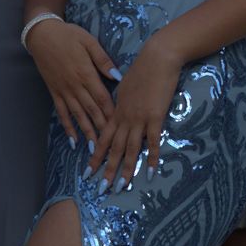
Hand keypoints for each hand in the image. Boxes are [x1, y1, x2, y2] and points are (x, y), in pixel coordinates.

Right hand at [26, 18, 117, 144]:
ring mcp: (63, 90)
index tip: (121, 126)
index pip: (102, 97)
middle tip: (112, 144)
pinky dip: (67, 127)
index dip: (111, 113)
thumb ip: (103, 60)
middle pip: (91, 110)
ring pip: (77, 115)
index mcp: (86, 73)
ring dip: (86, 132)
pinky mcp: (54, 92)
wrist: (42, 35)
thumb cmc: (69, 35)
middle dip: (102, 128)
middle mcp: (75, 85)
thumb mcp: (89, 42)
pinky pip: (62, 112)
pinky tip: (73, 139)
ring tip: (94, 148)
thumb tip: (118, 77)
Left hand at [90, 37, 183, 191]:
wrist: (157, 57)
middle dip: (107, 170)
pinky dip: (152, 157)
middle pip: (114, 148)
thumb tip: (119, 109)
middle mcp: (125, 117)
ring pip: (130, 148)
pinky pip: (152, 141)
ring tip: (122, 186)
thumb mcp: (125, 85)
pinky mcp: (155, 117)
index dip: (96, 155)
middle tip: (101, 188)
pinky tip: (152, 171)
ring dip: (126, 169)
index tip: (89, 170)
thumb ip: (122, 100)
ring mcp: (139, 118)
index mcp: (117, 110)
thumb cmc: (143, 68)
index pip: (104, 137)